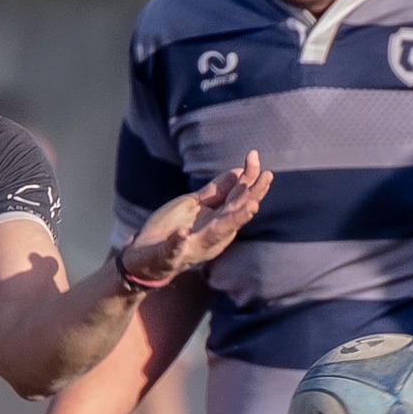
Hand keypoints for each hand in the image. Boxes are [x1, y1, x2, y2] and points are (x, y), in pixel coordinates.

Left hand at [118, 150, 272, 286]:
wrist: (145, 257)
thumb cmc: (172, 228)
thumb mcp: (196, 205)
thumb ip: (217, 191)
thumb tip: (239, 172)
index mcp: (218, 221)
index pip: (239, 200)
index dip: (249, 179)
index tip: (255, 156)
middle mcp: (212, 234)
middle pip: (235, 215)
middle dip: (251, 197)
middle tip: (267, 178)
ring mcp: (193, 246)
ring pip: (216, 234)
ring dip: (232, 220)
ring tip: (248, 206)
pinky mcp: (171, 255)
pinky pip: (175, 249)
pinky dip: (178, 242)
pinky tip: (181, 233)